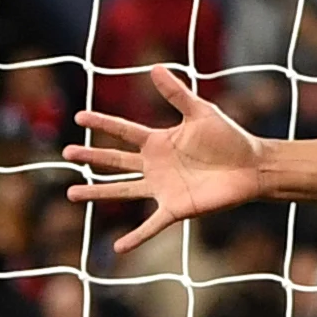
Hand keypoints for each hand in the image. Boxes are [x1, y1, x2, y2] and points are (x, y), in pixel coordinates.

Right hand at [63, 68, 271, 252]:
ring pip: (122, 191)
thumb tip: (155, 67)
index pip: (123, 130)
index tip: (79, 117)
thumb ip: (176, 93)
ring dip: (97, 193)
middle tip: (66, 153)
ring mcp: (162, 188)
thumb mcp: (200, 112)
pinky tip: (117, 249)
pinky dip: (135, 238)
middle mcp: (155, 165)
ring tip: (71, 195)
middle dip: (90, 157)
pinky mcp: (175, 208)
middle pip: (115, 161)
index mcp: (158, 142)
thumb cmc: (228, 138)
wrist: (251, 166)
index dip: (102, 123)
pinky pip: (151, 225)